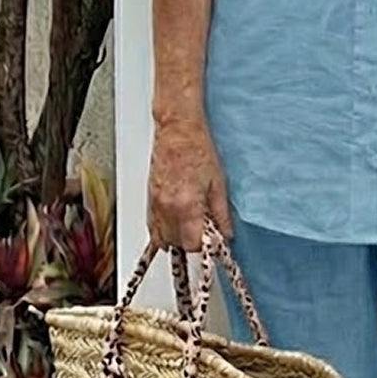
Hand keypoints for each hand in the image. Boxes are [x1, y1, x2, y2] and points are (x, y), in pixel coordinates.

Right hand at [147, 113, 233, 249]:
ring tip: (190, 229)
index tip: (212, 244)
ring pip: (162, 238)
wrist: (177, 130)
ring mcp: (156, 204)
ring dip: (176, 239)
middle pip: (176, 244)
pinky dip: (162, 232)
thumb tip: (226, 233)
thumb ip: (221, 213)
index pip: (192, 244)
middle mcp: (168, 208)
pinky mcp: (150, 198)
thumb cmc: (198, 149)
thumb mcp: (218, 183)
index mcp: (187, 205)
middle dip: (191, 244)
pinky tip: (173, 227)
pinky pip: (152, 226)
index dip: (204, 248)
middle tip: (204, 234)